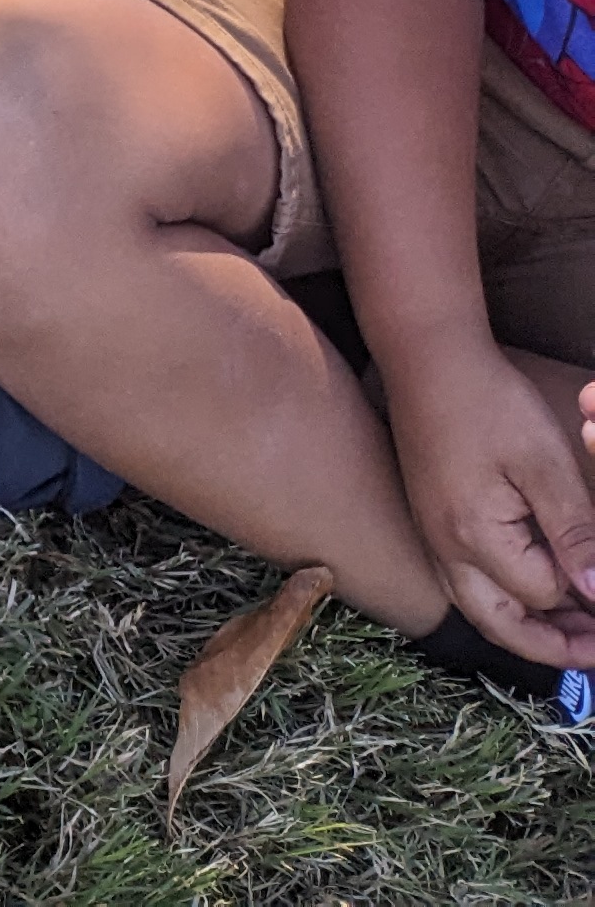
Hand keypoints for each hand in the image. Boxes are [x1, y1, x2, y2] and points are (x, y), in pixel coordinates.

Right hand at [390, 342, 594, 666]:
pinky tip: (533, 590)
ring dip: (529, 628)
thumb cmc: (491, 404)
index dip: (588, 605)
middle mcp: (446, 548)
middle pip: (503, 626)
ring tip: (575, 628)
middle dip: (553, 646)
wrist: (427, 359)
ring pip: (482, 610)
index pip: (544, 596)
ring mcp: (433, 537)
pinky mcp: (431, 521)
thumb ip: (575, 533)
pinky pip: (466, 585)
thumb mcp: (546, 464)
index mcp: (476, 536)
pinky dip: (504, 601)